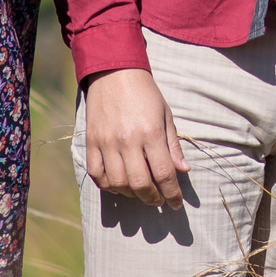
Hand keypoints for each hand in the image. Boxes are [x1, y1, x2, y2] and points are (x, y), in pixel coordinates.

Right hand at [83, 68, 188, 206]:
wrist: (114, 72)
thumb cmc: (145, 93)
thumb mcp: (166, 115)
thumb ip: (173, 145)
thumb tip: (184, 170)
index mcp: (151, 132)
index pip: (163, 173)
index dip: (172, 193)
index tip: (176, 204)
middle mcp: (128, 140)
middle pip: (140, 184)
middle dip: (152, 198)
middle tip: (158, 200)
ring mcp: (107, 142)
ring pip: (118, 183)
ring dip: (131, 194)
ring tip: (140, 193)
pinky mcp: (91, 141)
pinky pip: (96, 174)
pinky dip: (108, 185)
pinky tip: (119, 185)